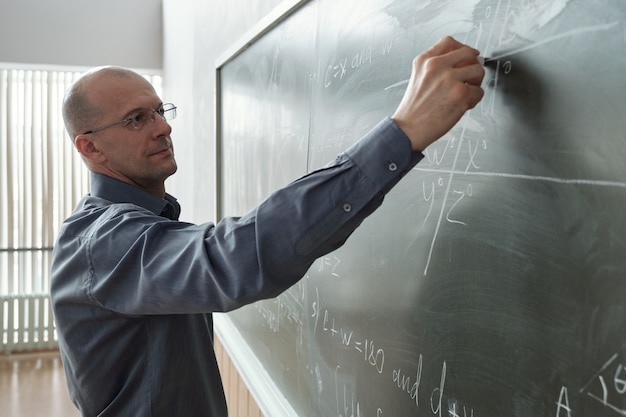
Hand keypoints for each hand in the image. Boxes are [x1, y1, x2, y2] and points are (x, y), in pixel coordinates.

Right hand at [391, 36, 484, 151]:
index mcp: (424, 61)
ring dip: (475, 83)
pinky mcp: (460, 94)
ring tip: (465, 93)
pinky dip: (473, 100)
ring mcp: (450, 79)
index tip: (465, 58)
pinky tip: (462, 105)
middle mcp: (437, 66)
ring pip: (478, 71)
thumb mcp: (417, 78)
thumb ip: (434, 66)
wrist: (409, 129)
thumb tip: (460, 61)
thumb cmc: (413, 109)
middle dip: (472, 65)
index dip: (461, 49)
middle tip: (468, 77)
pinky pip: (479, 92)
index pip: (449, 42)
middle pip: (469, 53)